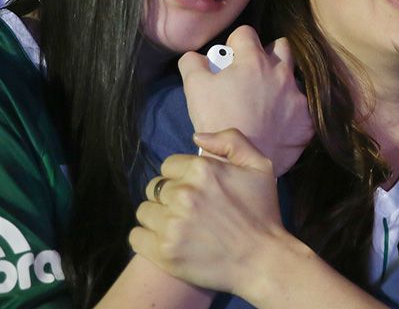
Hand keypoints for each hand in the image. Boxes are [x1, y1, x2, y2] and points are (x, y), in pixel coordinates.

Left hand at [131, 129, 287, 293]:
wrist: (263, 261)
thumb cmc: (263, 213)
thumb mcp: (260, 167)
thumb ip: (231, 140)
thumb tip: (196, 137)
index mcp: (202, 169)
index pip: (168, 166)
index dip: (181, 178)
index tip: (196, 193)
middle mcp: (184, 193)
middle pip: (154, 188)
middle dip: (168, 198)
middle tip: (188, 213)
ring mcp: (172, 224)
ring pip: (144, 211)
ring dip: (157, 218)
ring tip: (179, 228)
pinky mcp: (164, 251)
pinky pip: (136, 236)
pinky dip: (147, 239)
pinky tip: (167, 242)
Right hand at [177, 25, 312, 175]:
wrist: (239, 162)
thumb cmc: (215, 121)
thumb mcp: (194, 87)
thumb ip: (193, 62)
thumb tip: (198, 56)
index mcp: (253, 60)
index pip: (246, 34)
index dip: (235, 44)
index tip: (229, 60)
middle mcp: (280, 72)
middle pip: (279, 46)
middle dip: (266, 54)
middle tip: (252, 74)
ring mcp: (297, 96)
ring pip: (293, 76)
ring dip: (280, 82)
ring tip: (266, 100)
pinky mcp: (307, 120)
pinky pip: (302, 107)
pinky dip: (291, 111)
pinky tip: (278, 123)